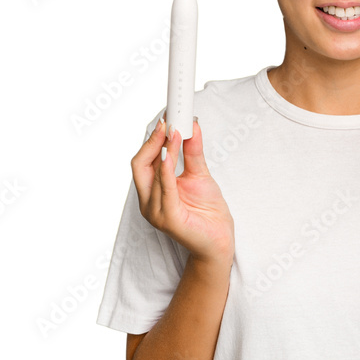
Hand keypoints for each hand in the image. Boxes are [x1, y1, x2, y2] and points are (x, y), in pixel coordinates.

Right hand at [131, 118, 234, 264]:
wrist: (220, 240)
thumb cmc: (207, 211)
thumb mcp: (200, 175)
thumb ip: (193, 152)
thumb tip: (191, 126)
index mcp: (152, 190)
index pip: (143, 160)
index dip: (152, 139)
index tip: (167, 119)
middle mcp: (148, 202)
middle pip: (139, 165)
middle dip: (153, 141)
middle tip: (168, 122)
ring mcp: (155, 212)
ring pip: (151, 174)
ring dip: (164, 150)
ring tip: (176, 132)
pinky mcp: (168, 219)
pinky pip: (164, 190)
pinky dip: (166, 170)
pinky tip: (171, 155)